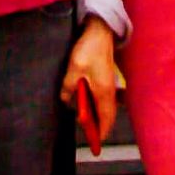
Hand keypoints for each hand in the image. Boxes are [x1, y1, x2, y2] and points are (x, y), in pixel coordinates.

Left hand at [60, 20, 118, 147]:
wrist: (100, 31)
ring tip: (86, 121)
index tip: (96, 143)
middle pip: (107, 115)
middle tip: (90, 135)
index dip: (101, 132)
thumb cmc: (88, 50)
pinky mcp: (106, 78)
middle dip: (100, 126)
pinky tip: (86, 102)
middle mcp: (109, 91)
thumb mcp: (74, 69)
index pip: (105, 119)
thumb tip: (65, 100)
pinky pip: (103, 98)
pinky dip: (97, 105)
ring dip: (98, 116)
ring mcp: (109, 84)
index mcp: (103, 92)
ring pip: (105, 106)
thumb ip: (68, 87)